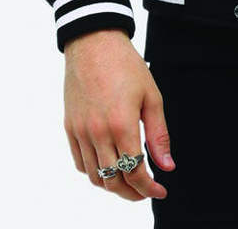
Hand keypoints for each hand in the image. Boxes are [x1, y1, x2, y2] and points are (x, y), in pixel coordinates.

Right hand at [63, 28, 174, 200]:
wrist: (94, 44)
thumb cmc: (126, 66)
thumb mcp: (152, 96)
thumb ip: (158, 135)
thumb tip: (167, 166)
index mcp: (121, 125)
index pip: (135, 172)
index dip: (149, 188)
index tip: (160, 190)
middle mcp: (98, 133)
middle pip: (113, 181)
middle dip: (132, 193)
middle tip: (147, 190)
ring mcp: (81, 132)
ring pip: (95, 176)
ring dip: (113, 185)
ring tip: (129, 179)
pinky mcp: (70, 127)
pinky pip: (80, 162)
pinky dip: (95, 172)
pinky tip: (108, 164)